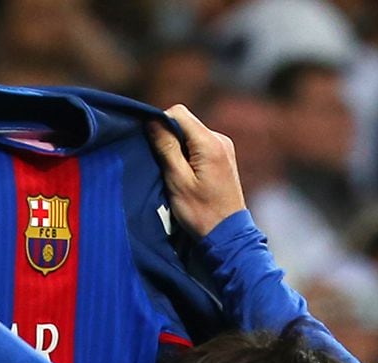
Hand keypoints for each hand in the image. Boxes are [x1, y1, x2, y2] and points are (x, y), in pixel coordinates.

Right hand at [146, 104, 247, 239]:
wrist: (226, 234)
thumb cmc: (200, 212)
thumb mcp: (177, 180)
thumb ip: (166, 148)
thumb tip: (152, 121)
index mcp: (210, 142)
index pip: (178, 113)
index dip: (160, 124)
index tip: (152, 147)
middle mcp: (220, 139)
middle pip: (184, 123)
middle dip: (168, 138)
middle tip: (162, 165)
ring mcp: (224, 147)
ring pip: (190, 134)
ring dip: (178, 148)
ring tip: (174, 174)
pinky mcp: (223, 156)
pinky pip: (199, 145)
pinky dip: (187, 155)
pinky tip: (186, 176)